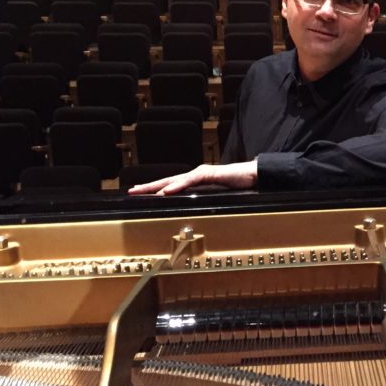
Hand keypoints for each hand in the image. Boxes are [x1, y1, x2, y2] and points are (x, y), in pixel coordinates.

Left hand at [127, 161, 258, 195]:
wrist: (254, 176)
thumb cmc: (237, 185)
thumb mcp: (216, 197)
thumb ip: (202, 201)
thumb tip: (189, 213)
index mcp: (195, 181)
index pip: (171, 186)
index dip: (155, 190)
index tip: (139, 194)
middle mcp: (194, 175)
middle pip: (167, 181)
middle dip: (148, 187)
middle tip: (131, 192)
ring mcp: (201, 173)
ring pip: (175, 179)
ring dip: (158, 186)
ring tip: (143, 192)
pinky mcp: (209, 173)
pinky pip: (190, 180)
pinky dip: (177, 186)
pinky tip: (167, 191)